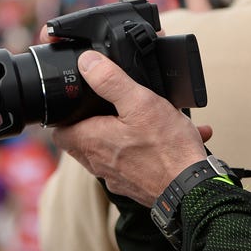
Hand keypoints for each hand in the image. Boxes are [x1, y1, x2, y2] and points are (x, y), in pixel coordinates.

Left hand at [50, 50, 212, 206]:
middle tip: (109, 108)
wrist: (191, 188)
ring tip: (144, 122)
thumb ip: (110, 80)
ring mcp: (117, 177)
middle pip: (83, 141)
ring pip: (110, 152)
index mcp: (91, 141)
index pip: (59, 132)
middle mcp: (99, 163)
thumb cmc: (167, 149)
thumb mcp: (140, 103)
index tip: (75, 104)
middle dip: (93, 124)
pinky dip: (145, 152)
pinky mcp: (136, 185)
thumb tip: (87, 63)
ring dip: (121, 138)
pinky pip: (134, 164)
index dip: (63, 116)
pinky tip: (168, 140)